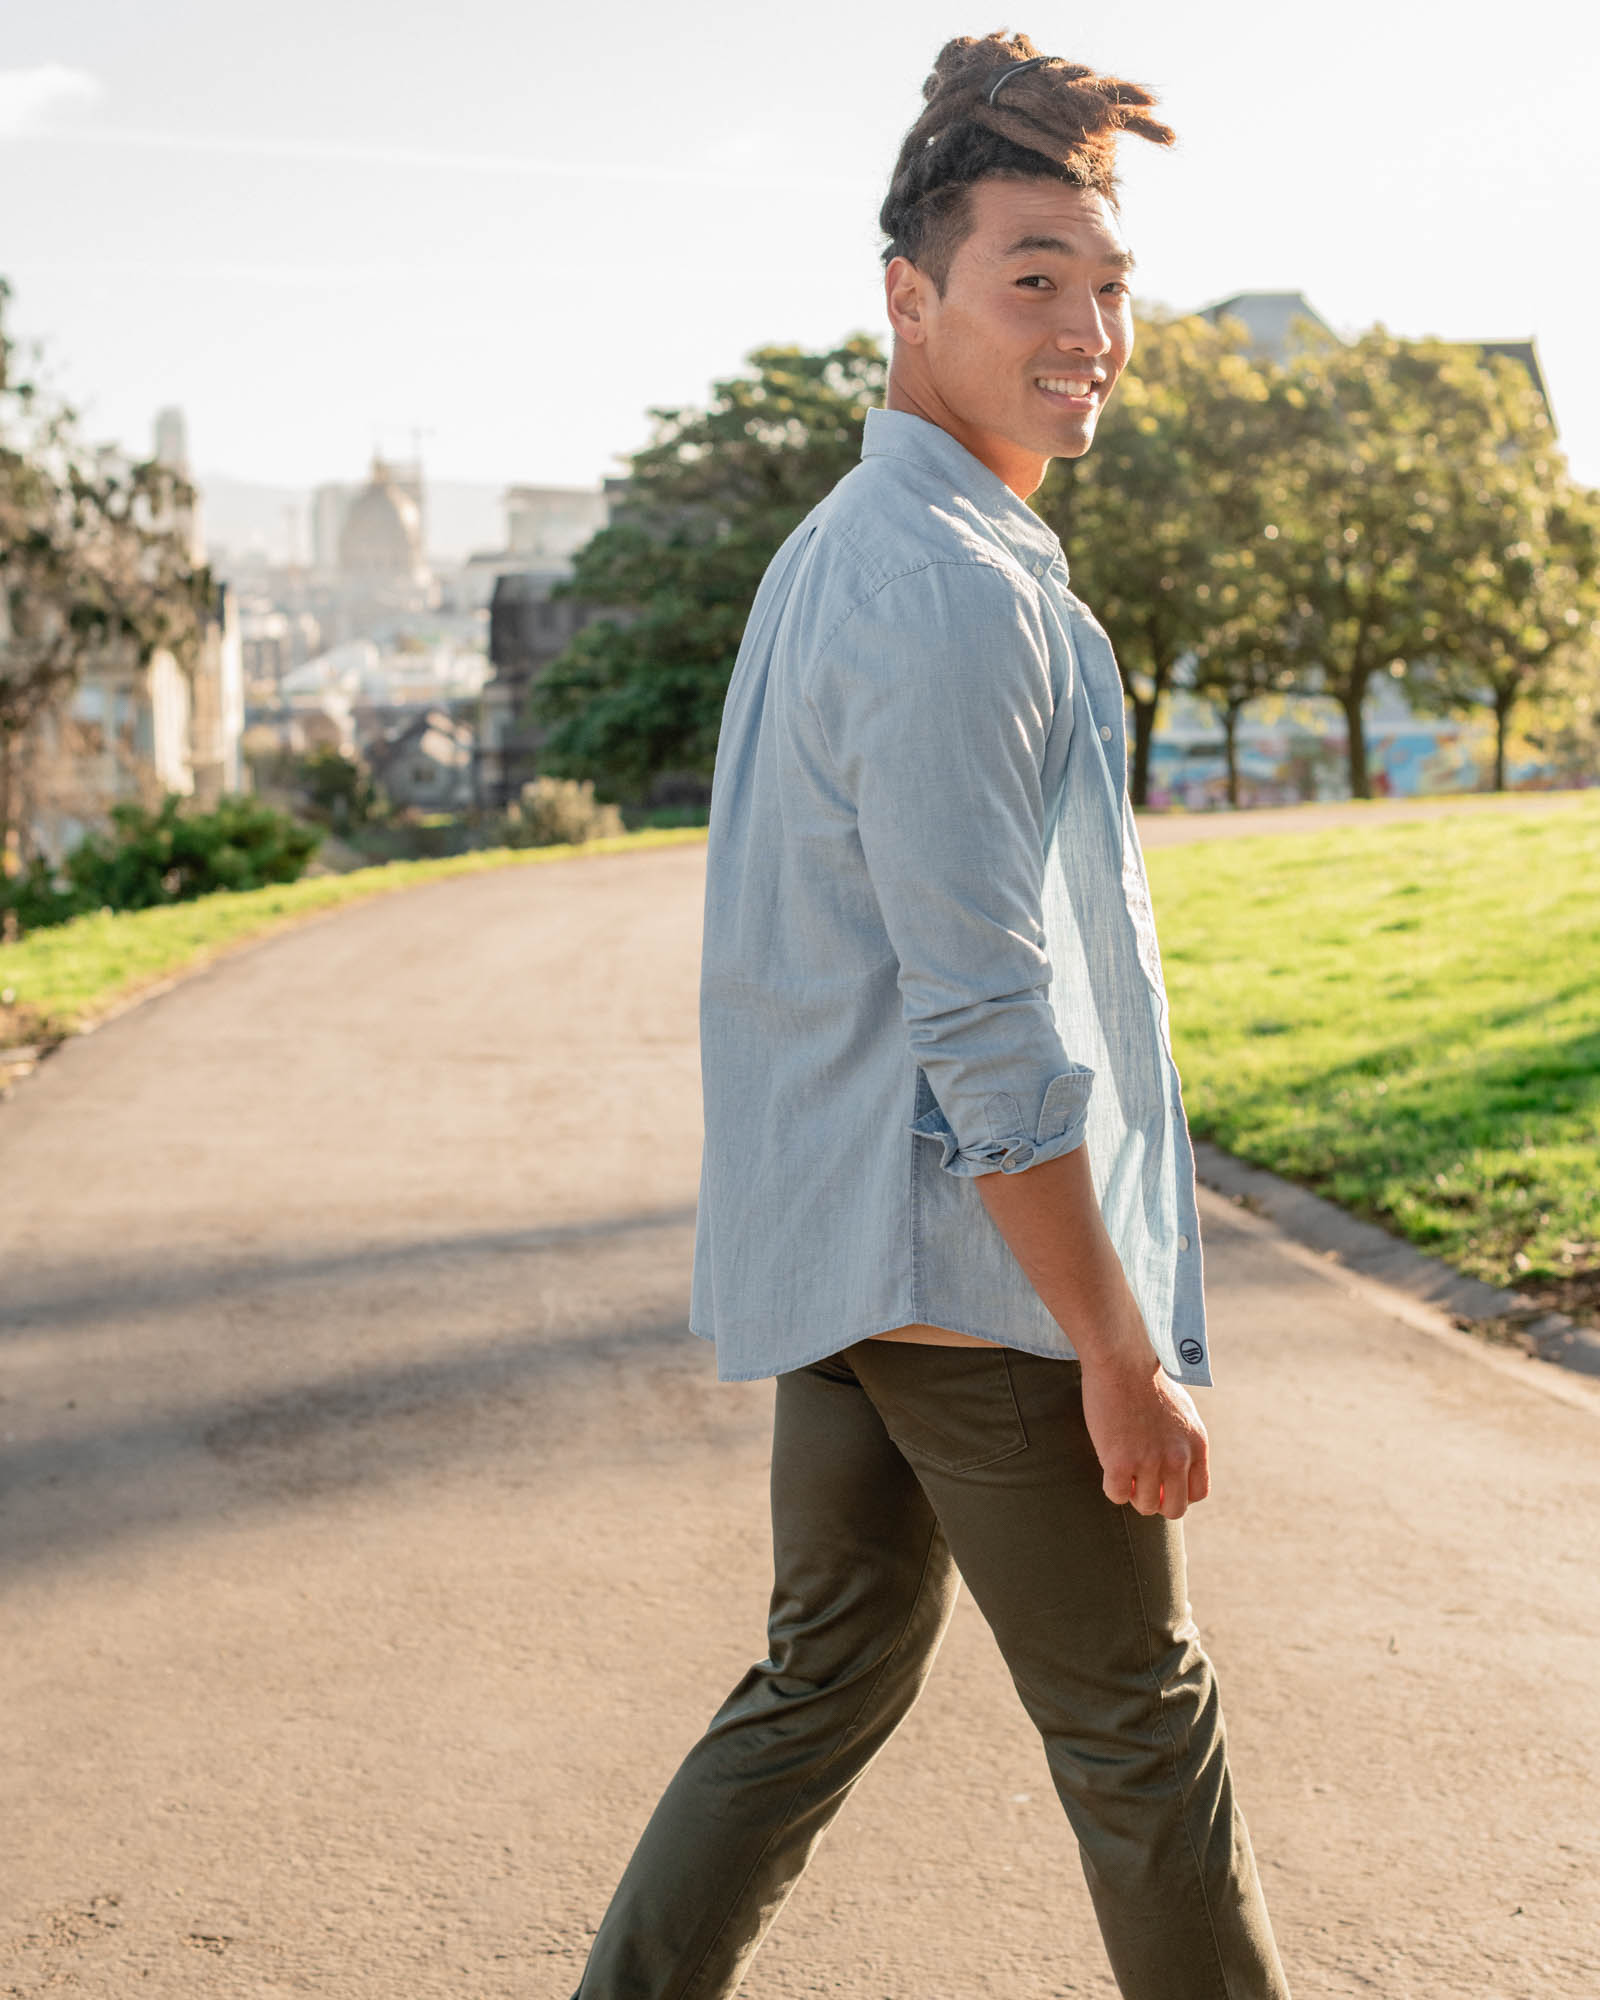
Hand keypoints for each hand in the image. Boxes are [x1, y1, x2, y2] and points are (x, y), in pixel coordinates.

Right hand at [1080, 1350, 1209, 1518]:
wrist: (1122, 1360)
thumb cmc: (1147, 1379)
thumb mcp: (1182, 1411)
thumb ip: (1184, 1441)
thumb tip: (1179, 1466)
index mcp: (1196, 1445)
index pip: (1198, 1493)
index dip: (1178, 1493)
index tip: (1162, 1484)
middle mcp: (1178, 1457)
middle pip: (1174, 1509)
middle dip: (1156, 1502)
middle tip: (1140, 1484)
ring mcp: (1149, 1461)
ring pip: (1143, 1505)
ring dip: (1131, 1493)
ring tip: (1122, 1470)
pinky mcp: (1119, 1461)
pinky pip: (1116, 1495)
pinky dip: (1111, 1486)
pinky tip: (1108, 1465)